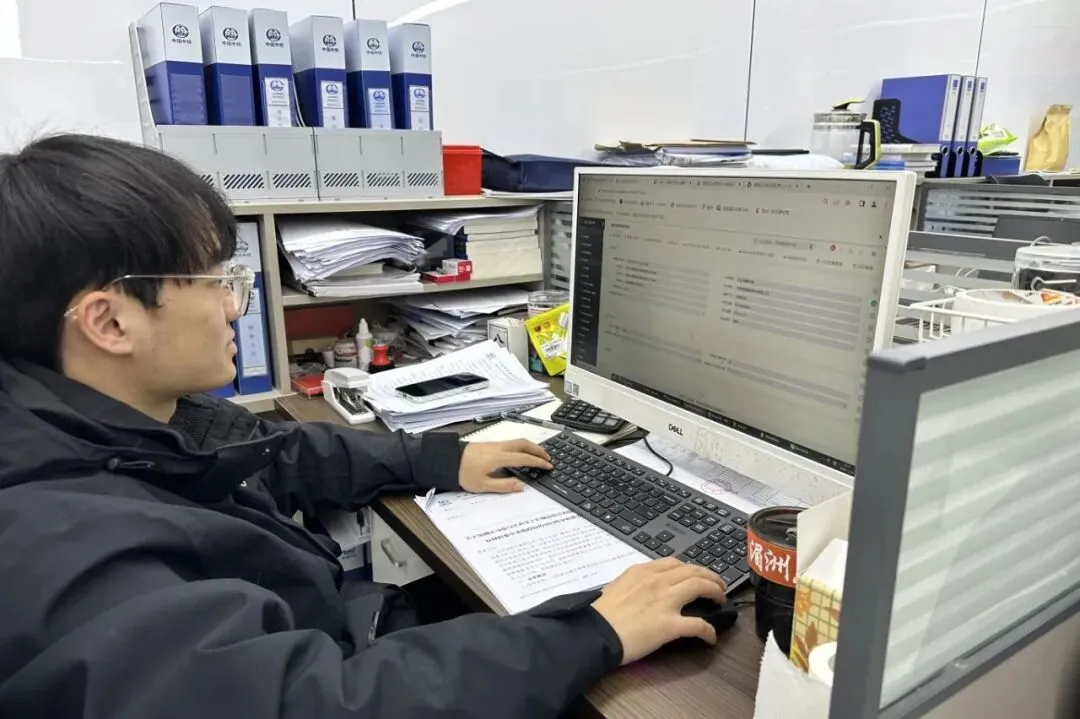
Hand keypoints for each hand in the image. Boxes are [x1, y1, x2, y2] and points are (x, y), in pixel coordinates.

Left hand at [458, 439, 551, 493]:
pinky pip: (511, 442)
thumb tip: (521, 486)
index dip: (538, 462)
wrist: (447, 459)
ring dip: (531, 446)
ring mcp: (494, 444)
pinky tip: (522, 453)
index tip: (549, 466)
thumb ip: (503, 486)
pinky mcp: (490, 444)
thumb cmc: (463, 473)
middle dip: (538, 450)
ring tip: (538, 455)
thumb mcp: (482, 485)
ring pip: (518, 441)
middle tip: (548, 458)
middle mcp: (499, 448)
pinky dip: (522, 446)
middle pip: (524, 444)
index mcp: (499, 458)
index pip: (524, 458)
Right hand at [591, 558, 727, 664]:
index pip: (674, 563)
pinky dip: (709, 630)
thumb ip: (634, 583)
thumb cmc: (600, 613)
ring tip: (721, 600)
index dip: (690, 568)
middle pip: (693, 571)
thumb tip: (641, 589)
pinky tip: (711, 636)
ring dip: (715, 592)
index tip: (696, 573)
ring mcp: (665, 602)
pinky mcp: (670, 625)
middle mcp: (657, 582)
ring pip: (700, 587)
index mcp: (643, 572)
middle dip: (710, 576)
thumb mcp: (616, 586)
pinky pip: (698, 625)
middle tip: (718, 584)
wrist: (594, 632)